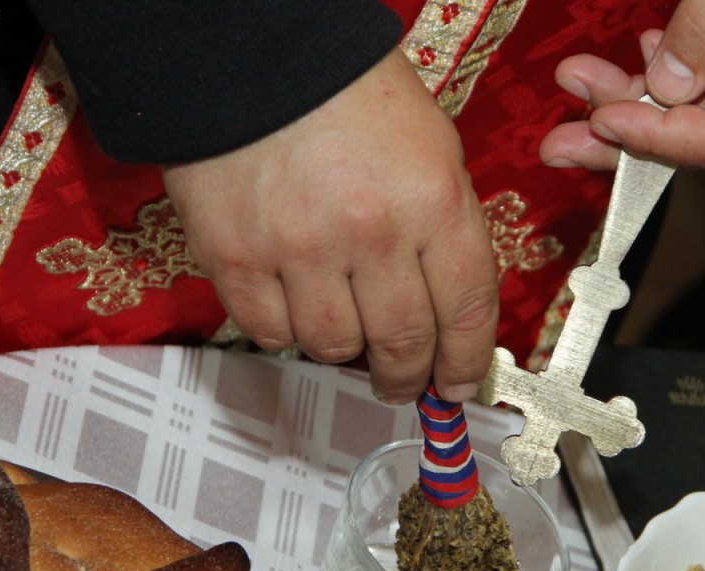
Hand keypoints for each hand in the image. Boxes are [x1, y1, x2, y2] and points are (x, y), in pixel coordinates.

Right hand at [163, 49, 497, 404]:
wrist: (250, 53)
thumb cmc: (346, 94)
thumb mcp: (431, 147)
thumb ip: (446, 229)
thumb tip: (453, 312)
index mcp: (431, 199)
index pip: (466, 311)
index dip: (467, 363)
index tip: (460, 384)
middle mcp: (371, 231)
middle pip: (403, 344)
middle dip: (410, 377)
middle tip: (406, 382)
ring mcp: (299, 249)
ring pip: (335, 348)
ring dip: (346, 350)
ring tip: (345, 325)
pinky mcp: (237, 258)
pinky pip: (270, 333)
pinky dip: (285, 332)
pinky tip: (294, 306)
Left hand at [540, 0, 704, 169]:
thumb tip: (666, 87)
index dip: (650, 137)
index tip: (598, 117)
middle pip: (694, 141)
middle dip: (618, 138)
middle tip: (554, 143)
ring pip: (691, 115)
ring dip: (628, 100)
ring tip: (574, 81)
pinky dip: (660, 79)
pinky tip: (635, 57)